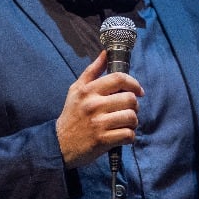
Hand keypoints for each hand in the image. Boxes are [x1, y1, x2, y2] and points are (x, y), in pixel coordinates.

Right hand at [55, 52, 143, 168]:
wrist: (60, 144)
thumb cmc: (72, 115)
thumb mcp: (76, 90)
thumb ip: (92, 71)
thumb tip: (106, 53)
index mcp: (88, 91)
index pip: (118, 78)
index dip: (134, 83)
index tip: (138, 90)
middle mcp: (93, 105)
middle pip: (129, 98)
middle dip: (134, 105)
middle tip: (128, 110)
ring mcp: (98, 123)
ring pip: (131, 117)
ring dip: (133, 122)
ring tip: (126, 123)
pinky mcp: (102, 140)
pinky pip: (128, 135)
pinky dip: (129, 136)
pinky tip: (122, 135)